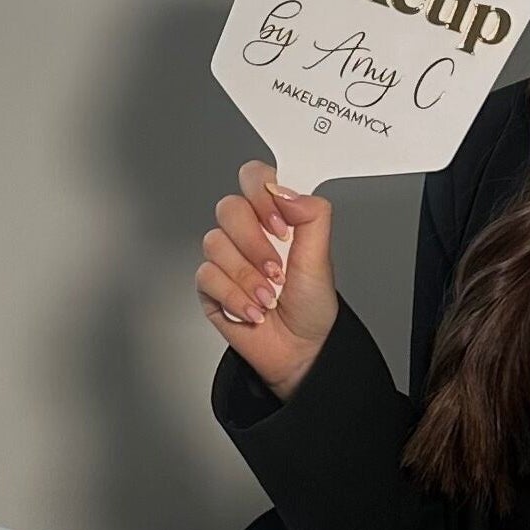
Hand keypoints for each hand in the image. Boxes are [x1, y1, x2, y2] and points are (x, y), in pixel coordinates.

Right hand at [196, 160, 337, 400]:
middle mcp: (247, 233)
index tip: (280, 224)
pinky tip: (253, 310)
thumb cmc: (311, 306)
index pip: (254, 178)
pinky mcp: (210, 285)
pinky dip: (235, 297)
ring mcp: (226, 258)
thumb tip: (284, 190)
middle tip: (277, 268)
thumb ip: (311, 215)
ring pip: (215, 244)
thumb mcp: (321, 257)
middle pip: (229, 208)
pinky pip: (207, 276)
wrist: (299, 350)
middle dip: (254, 243)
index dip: (261, 195)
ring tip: (269, 297)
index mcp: (274, 217)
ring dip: (247, 277)